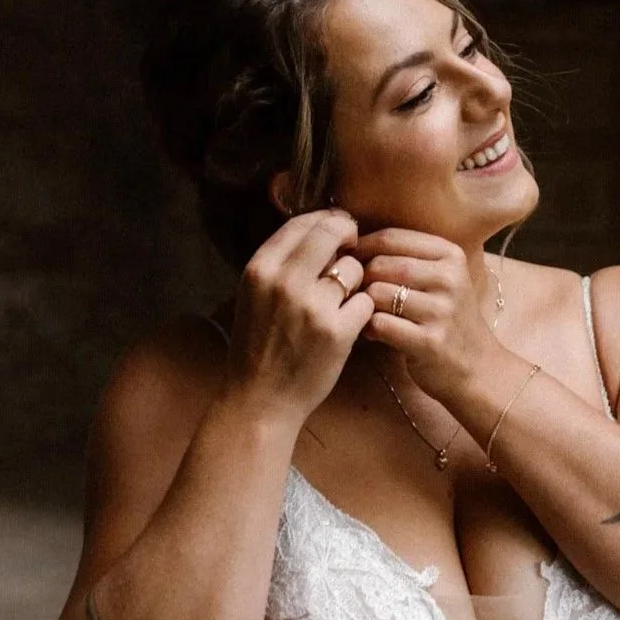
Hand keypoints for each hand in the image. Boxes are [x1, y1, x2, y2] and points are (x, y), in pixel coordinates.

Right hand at [227, 209, 373, 420]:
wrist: (261, 398)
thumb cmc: (258, 346)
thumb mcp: (253, 295)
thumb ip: (281, 263)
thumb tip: (321, 230)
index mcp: (260, 269)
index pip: (302, 223)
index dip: (328, 220)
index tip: (340, 229)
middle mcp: (284, 282)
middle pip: (332, 234)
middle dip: (349, 237)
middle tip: (355, 248)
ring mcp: (312, 306)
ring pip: (353, 269)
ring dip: (355, 281)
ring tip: (341, 301)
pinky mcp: (337, 331)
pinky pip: (365, 301)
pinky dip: (361, 310)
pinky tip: (349, 323)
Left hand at [356, 227, 503, 401]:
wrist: (477, 367)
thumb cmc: (448, 319)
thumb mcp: (442, 279)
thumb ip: (407, 258)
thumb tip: (352, 245)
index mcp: (450, 255)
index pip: (392, 237)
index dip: (362, 246)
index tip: (348, 259)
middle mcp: (449, 279)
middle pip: (381, 264)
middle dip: (360, 278)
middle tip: (354, 292)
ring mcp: (441, 311)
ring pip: (377, 293)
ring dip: (363, 304)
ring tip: (364, 313)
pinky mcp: (429, 342)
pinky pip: (380, 323)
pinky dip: (368, 328)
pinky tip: (372, 332)